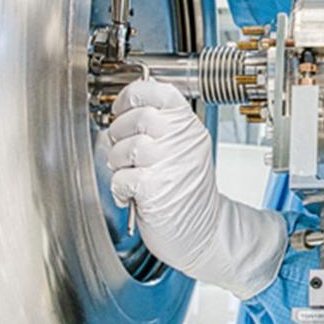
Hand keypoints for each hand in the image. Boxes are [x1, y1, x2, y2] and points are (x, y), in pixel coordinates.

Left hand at [107, 79, 284, 298]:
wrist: (206, 232)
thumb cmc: (189, 193)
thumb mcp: (184, 150)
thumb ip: (161, 128)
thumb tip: (124, 111)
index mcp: (188, 127)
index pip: (158, 91)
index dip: (132, 95)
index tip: (122, 107)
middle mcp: (182, 141)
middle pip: (138, 116)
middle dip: (119, 132)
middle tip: (122, 147)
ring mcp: (170, 164)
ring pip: (125, 147)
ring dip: (117, 163)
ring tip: (128, 173)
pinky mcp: (155, 189)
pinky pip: (121, 177)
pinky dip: (118, 188)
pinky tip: (130, 193)